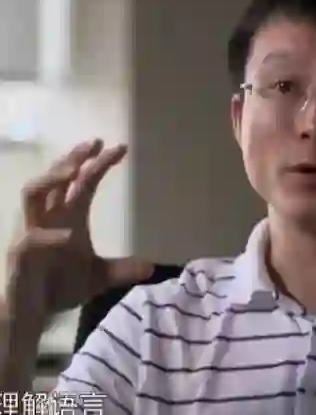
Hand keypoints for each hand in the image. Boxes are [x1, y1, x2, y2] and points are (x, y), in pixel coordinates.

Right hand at [3, 139, 152, 325]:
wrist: (31, 316)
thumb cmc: (60, 288)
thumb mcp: (99, 277)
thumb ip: (122, 269)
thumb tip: (150, 266)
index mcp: (68, 216)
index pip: (83, 181)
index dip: (98, 163)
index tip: (120, 147)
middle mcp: (49, 218)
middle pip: (55, 177)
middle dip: (73, 158)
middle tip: (94, 143)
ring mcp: (32, 233)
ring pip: (32, 194)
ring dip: (51, 179)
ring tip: (73, 170)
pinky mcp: (21, 255)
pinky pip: (31, 240)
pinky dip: (49, 236)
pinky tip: (68, 236)